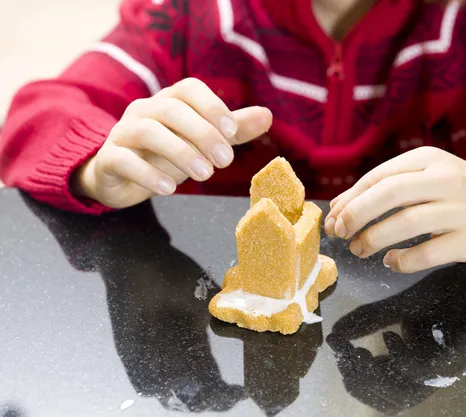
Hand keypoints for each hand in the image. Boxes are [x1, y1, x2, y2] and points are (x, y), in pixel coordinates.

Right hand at [74, 78, 272, 207]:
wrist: (118, 178)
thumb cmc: (164, 155)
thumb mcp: (201, 143)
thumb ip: (232, 131)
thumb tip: (267, 116)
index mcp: (167, 103)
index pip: (188, 89)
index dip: (212, 106)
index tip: (232, 132)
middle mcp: (142, 112)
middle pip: (171, 109)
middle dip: (202, 133)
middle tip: (225, 161)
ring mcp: (121, 134)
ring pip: (147, 131)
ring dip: (180, 152)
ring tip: (204, 175)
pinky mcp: (109, 160)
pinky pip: (124, 159)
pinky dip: (148, 173)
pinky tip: (170, 189)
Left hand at [324, 147, 465, 272]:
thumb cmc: (455, 188)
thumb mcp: (423, 175)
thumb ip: (383, 186)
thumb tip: (338, 207)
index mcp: (427, 159)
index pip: (379, 177)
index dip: (351, 199)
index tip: (333, 217)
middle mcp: (445, 180)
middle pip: (390, 193)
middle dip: (357, 214)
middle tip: (339, 232)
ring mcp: (460, 210)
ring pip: (407, 223)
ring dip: (374, 238)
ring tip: (358, 249)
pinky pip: (428, 253)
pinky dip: (402, 260)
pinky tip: (390, 261)